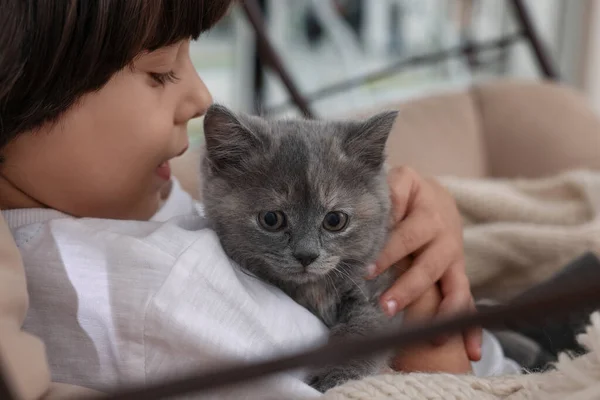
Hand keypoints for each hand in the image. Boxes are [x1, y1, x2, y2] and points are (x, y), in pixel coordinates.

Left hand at [367, 166, 481, 360]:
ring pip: (452, 288)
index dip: (387, 252)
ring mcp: (455, 259)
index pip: (405, 236)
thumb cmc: (409, 193)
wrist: (439, 198)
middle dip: (408, 289)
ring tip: (430, 337)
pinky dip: (472, 327)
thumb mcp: (402, 181)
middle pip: (428, 267)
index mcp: (428, 214)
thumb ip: (391, 192)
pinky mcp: (458, 275)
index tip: (366, 271)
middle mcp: (446, 238)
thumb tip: (378, 214)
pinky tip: (471, 351)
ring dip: (441, 313)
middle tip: (385, 307)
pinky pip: (466, 302)